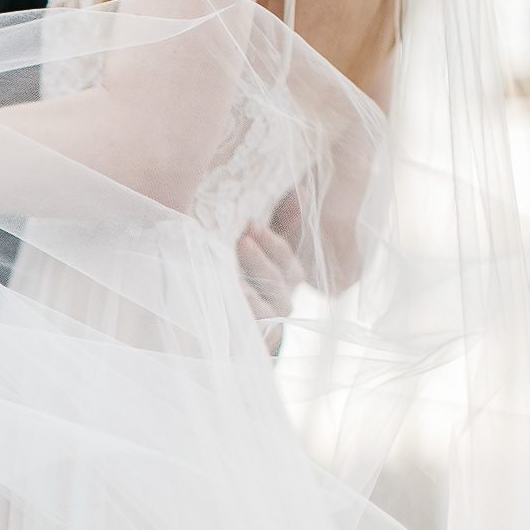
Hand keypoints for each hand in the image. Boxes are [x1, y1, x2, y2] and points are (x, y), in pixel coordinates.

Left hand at [237, 220, 305, 352]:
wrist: (239, 330)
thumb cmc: (253, 279)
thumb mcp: (264, 249)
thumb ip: (281, 221)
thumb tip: (301, 190)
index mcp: (288, 275)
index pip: (285, 256)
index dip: (271, 240)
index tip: (251, 223)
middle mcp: (284, 297)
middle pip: (278, 278)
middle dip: (260, 258)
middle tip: (242, 240)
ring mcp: (271, 319)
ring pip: (266, 304)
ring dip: (251, 289)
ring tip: (232, 276)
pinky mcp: (256, 338)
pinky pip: (252, 328)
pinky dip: (242, 315)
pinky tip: (228, 302)